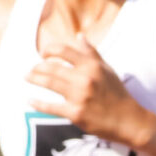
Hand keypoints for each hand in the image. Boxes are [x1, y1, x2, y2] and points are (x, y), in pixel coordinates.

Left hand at [26, 35, 144, 143]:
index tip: (43, 54)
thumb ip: (91, 52)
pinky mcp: (75, 113)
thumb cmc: (117, 93)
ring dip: (34, 79)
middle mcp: (85, 78)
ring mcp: (79, 96)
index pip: (64, 51)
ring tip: (27, 77)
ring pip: (49, 84)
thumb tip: (78, 35)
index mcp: (92, 66)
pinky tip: (30, 100)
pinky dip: (38, 103)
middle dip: (37, 68)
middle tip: (31, 70)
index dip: (50, 50)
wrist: (128, 120)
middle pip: (52, 68)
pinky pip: (51, 107)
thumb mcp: (107, 69)